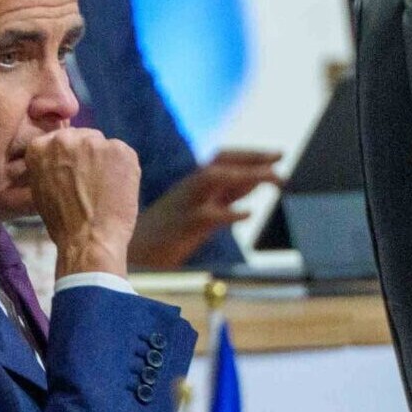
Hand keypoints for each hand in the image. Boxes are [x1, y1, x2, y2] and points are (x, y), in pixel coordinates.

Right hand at [24, 128, 139, 277]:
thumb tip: (63, 159)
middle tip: (92, 181)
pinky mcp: (120, 149)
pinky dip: (124, 169)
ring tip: (106, 188)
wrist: (88, 239)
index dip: (70, 157)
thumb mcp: (41, 189)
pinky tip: (119, 189)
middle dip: (88, 155)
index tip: (73, 172)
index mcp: (40, 146)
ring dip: (106, 161)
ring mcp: (94, 141)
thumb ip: (49, 166)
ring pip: (104, 146)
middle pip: (83, 137)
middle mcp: (65, 138)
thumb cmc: (62, 222)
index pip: (60, 140)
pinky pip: (123, 155)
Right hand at [127, 149, 281, 269]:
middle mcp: (188, 191)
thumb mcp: (196, 213)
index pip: (222, 161)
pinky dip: (229, 213)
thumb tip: (253, 185)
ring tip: (274, 178)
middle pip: (221, 162)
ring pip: (214, 179)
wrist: (131, 257)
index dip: (249, 155)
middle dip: (252, 156)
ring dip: (245, 175)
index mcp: (191, 187)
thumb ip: (223, 198)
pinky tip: (248, 213)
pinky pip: (207, 216)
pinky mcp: (181, 229)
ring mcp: (184, 207)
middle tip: (281, 155)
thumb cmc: (163, 238)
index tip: (277, 154)